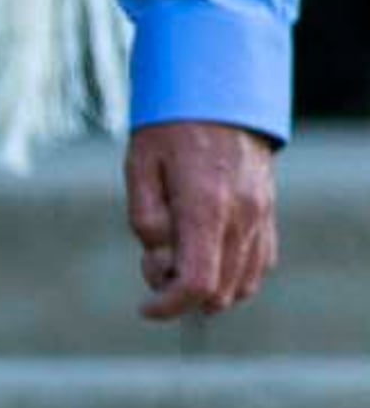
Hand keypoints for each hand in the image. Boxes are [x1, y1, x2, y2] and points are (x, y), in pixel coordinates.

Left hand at [125, 120, 279, 319]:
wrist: (221, 98)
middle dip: (179, 292)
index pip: (196, 281)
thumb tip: (158, 257)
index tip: (144, 309)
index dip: (168, 305)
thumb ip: (145, 216)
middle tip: (154, 260)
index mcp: (205, 206)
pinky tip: (205, 256)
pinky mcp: (269, 216)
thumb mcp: (139, 166)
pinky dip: (232, 277)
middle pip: (219, 291)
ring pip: (242, 284)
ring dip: (207, 288)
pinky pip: (258, 265)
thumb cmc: (170, 130)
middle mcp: (241, 218)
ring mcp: (261, 218)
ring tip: (177, 253)